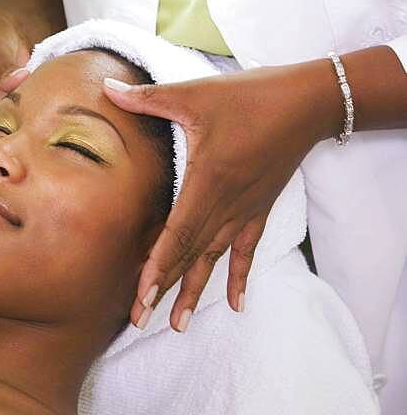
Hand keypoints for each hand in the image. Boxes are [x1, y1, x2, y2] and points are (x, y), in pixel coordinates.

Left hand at [103, 60, 338, 329]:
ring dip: (195, 291)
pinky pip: (247, 250)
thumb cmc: (249, 96)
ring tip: (178, 324)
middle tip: (141, 320)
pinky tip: (236, 305)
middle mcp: (226, 204)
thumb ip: (147, 97)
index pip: (177, 234)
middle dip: (165, 289)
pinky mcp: (260, 207)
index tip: (141, 297)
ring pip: (214, 259)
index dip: (157, 267)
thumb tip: (108, 90)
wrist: (306, 103)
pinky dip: (240, 277)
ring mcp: (245, 209)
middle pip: (191, 255)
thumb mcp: (194, 94)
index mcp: (207, 181)